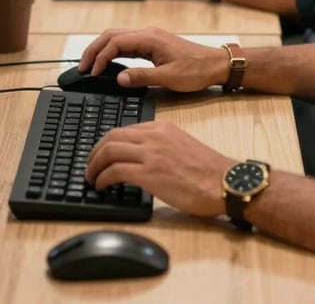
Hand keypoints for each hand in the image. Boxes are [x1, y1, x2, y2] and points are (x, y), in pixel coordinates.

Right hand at [78, 26, 229, 90]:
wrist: (216, 64)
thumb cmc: (196, 70)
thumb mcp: (169, 78)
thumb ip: (142, 77)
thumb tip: (118, 78)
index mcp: (150, 38)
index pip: (115, 43)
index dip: (100, 57)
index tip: (92, 72)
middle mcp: (147, 34)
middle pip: (111, 35)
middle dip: (94, 49)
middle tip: (82, 67)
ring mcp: (150, 37)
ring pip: (117, 37)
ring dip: (102, 49)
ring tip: (90, 65)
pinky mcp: (152, 44)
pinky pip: (126, 43)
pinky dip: (113, 51)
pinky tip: (108, 63)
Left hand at [86, 121, 232, 217]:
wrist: (224, 182)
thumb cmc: (208, 171)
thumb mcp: (181, 146)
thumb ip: (161, 146)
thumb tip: (142, 159)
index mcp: (162, 127)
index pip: (125, 129)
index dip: (107, 143)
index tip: (101, 154)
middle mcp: (154, 136)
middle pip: (112, 137)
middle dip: (95, 152)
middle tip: (90, 166)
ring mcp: (151, 153)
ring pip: (109, 151)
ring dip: (94, 165)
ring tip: (91, 178)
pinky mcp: (149, 173)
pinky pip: (115, 171)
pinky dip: (103, 178)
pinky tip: (102, 186)